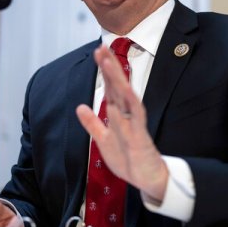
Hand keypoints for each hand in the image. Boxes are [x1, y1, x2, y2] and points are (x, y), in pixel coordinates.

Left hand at [75, 45, 168, 200]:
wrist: (147, 179)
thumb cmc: (129, 160)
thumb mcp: (103, 140)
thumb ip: (92, 124)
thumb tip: (80, 107)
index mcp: (117, 115)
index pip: (109, 87)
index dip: (103, 70)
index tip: (97, 52)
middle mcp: (126, 114)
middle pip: (116, 86)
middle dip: (109, 67)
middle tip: (101, 47)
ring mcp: (134, 123)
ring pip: (125, 96)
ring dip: (117, 78)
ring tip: (109, 62)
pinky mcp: (141, 134)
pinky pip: (137, 116)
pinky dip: (132, 102)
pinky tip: (127, 89)